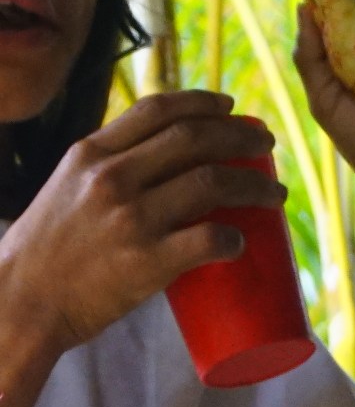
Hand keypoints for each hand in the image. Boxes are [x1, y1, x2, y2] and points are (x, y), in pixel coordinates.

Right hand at [0, 92, 279, 361]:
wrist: (19, 304)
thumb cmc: (45, 252)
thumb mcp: (66, 189)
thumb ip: (103, 172)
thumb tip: (158, 163)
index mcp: (90, 154)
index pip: (156, 109)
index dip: (203, 102)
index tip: (232, 107)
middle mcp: (111, 177)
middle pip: (195, 139)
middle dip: (241, 138)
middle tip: (268, 147)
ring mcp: (130, 218)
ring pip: (214, 182)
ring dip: (256, 186)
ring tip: (276, 194)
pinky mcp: (147, 260)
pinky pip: (210, 239)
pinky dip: (235, 239)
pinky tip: (243, 242)